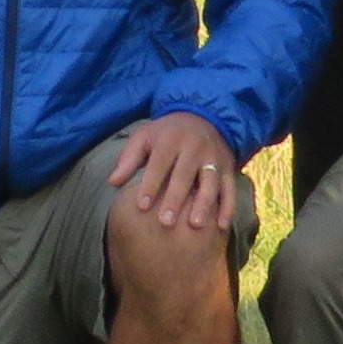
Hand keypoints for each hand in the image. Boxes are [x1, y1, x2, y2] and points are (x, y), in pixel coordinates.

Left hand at [106, 112, 238, 234]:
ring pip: (210, 183)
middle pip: (184, 176)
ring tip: (195, 225)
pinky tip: (221, 226)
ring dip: (204, 204)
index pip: (159, 164)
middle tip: (166, 222)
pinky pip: (230, 189)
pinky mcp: (228, 169)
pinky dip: (228, 207)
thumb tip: (112, 182)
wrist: (204, 117)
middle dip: (175, 199)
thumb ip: (129, 159)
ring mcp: (214, 159)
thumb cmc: (166, 133)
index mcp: (170, 140)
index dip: (150, 185)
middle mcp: (194, 148)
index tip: (142, 206)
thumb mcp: (144, 137)